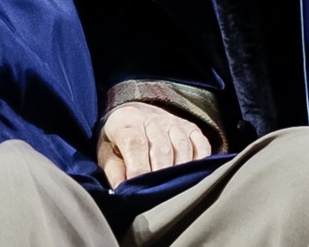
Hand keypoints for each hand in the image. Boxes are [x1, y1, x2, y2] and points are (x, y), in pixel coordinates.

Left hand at [95, 102, 210, 188]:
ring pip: (183, 148)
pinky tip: (193, 178)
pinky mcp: (191, 128)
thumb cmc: (119, 140)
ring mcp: (175, 123)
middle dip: (160, 175)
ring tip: (174, 192)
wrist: (135, 112)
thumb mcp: (107, 151)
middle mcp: (153, 119)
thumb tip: (121, 189)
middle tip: (157, 197)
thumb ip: (113, 170)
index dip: (138, 168)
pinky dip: (201, 163)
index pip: (135, 143)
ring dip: (180, 172)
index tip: (138, 189)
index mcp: (127, 122)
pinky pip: (202, 146)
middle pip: (161, 148)